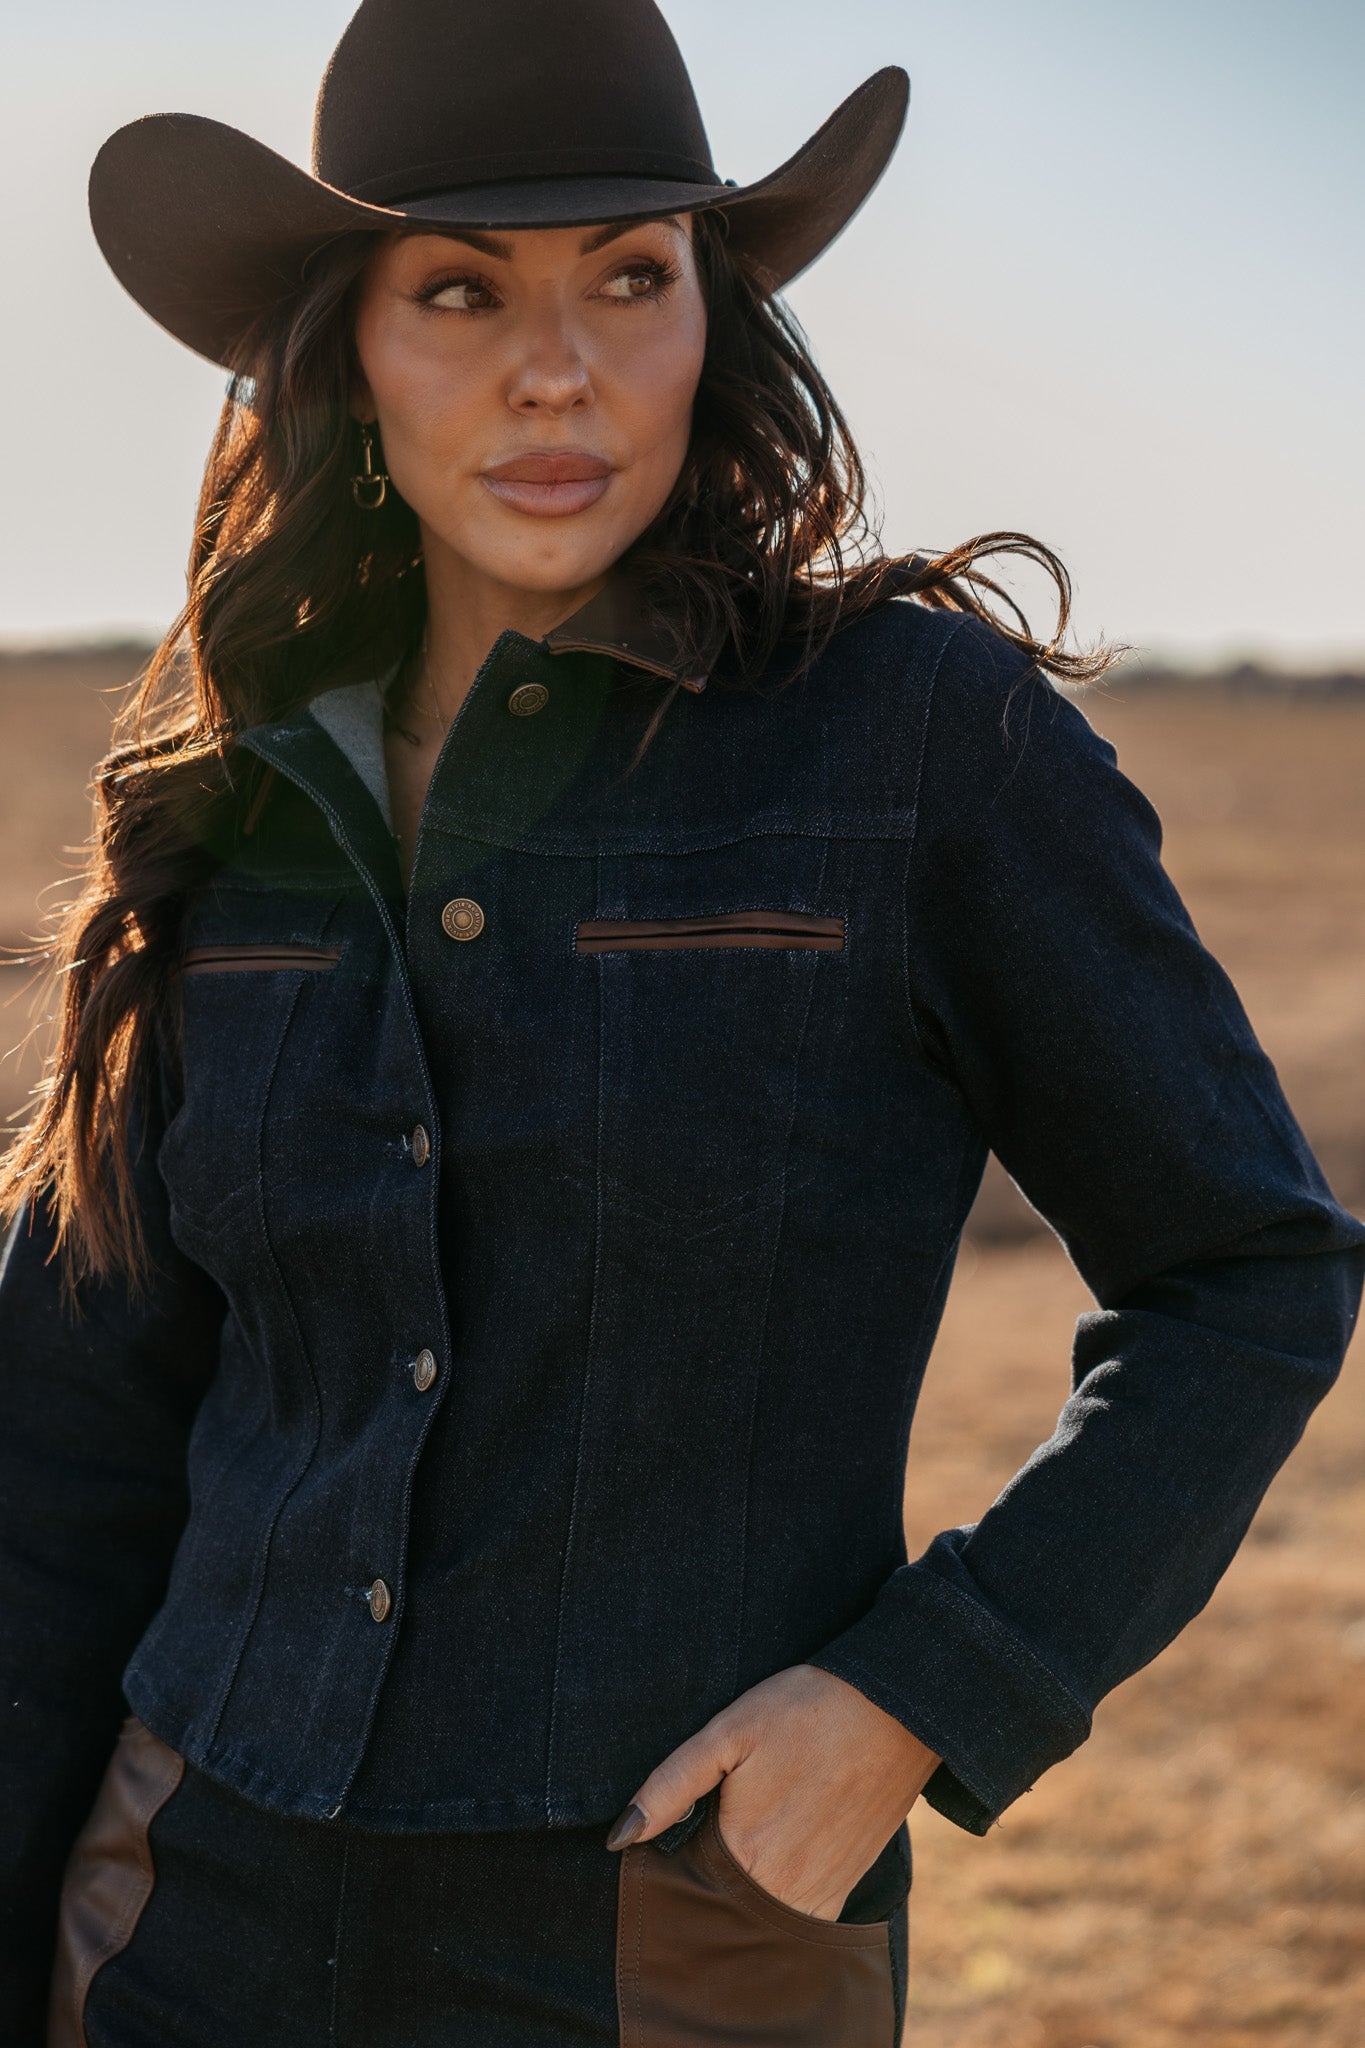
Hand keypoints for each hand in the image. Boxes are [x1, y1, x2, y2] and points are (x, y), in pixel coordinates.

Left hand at [605, 1664, 940, 1920]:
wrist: (895, 1708)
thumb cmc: (807, 1711)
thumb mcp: (728, 1733)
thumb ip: (671, 1786)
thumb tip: (620, 1838)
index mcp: (746, 1857)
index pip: (685, 1895)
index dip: (664, 1875)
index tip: (658, 1849)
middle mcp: (785, 1894)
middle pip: (722, 1918)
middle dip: (699, 1896)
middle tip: (697, 1844)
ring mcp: (821, 1896)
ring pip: (760, 1925)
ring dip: (737, 1904)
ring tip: (727, 1853)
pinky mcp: (846, 1887)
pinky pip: (798, 1920)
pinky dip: (774, 1907)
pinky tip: (764, 1865)